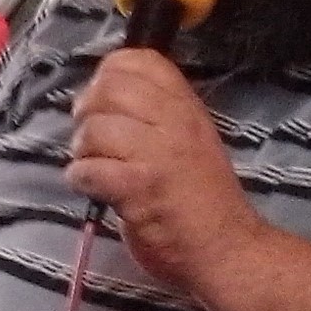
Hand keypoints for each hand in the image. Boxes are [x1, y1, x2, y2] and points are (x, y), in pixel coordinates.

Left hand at [64, 48, 255, 294]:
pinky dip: (82, 180)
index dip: (109, 73)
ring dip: (82, 152)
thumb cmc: (202, 200)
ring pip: (94, 129)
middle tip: (93, 139)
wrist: (227, 250)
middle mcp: (175, 122)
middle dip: (87, 112)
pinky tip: (96, 191)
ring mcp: (158, 154)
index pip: (141, 59)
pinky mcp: (140, 188)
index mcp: (186, 107)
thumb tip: (104, 97)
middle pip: (109, 88)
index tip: (105, 102)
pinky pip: (89, 170)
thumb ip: (158, 116)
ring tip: (97, 170)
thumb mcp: (191, 141)